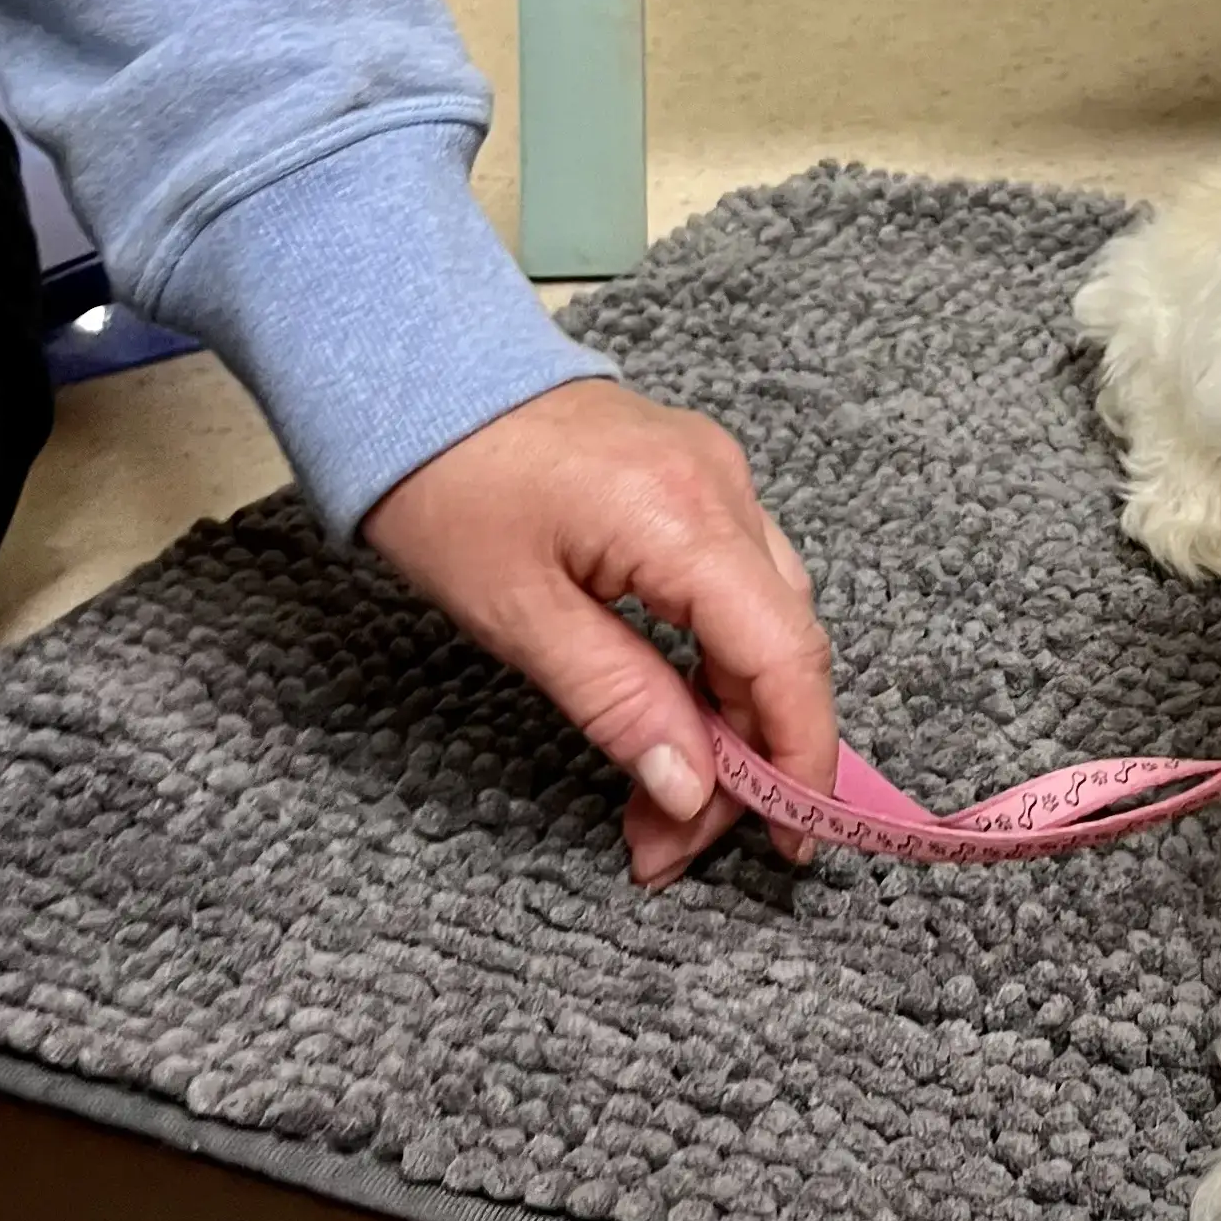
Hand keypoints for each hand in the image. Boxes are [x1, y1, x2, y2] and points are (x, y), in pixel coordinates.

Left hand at [362, 377, 836, 885]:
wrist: (421, 373)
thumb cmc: (449, 487)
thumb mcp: (519, 617)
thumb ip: (619, 702)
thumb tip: (692, 791)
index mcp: (686, 519)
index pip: (785, 656)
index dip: (799, 760)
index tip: (786, 846)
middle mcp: (725, 488)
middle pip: (787, 643)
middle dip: (751, 757)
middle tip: (673, 842)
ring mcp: (718, 475)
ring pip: (769, 615)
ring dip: (732, 713)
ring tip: (664, 796)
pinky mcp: (697, 477)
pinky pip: (740, 580)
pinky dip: (718, 657)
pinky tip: (673, 709)